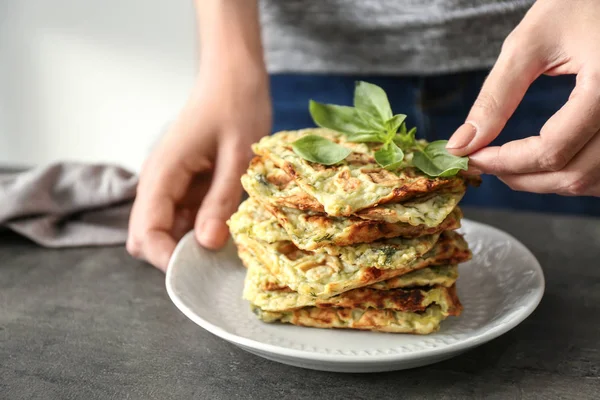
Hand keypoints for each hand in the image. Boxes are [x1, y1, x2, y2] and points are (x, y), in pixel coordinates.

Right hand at [126, 71, 270, 270]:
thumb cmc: (236, 106)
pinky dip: (202, 226)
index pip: (145, 233)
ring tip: (230, 237)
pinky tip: (229, 221)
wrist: (234, 76)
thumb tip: (205, 245)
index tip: (201, 270)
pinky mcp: (185, 183)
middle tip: (218, 255)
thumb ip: (220, 201)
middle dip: (178, 254)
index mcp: (162, 174)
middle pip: (149, 237)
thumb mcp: (237, 157)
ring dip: (193, 241)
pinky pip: (185, 216)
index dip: (167, 259)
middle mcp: (158, 182)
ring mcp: (170, 183)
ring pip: (168, 230)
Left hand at [446, 0, 599, 196]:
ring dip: (545, 183)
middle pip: (573, 174)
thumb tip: (462, 143)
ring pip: (591, 181)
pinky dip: (570, 175)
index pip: (551, 150)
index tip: (471, 157)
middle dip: (520, 178)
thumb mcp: (528, 45)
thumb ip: (495, 98)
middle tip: (484, 164)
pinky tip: (543, 163)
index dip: (504, 162)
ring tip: (509, 166)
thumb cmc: (576, 5)